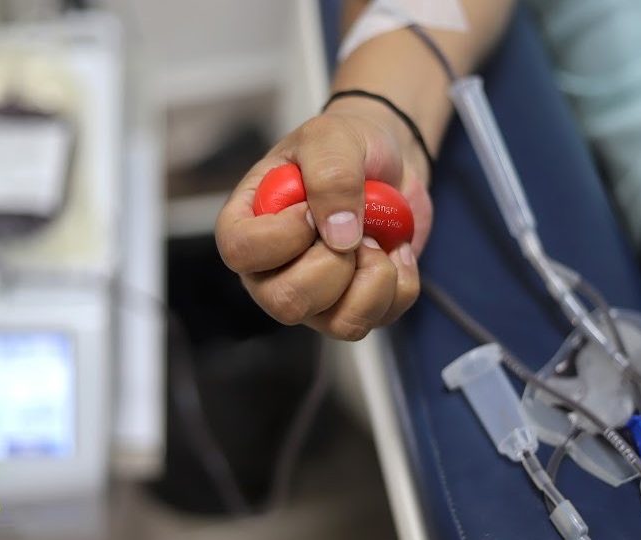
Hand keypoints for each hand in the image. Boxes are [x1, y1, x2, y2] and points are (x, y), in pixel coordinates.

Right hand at [215, 98, 432, 339]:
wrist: (390, 160)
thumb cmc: (344, 144)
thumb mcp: (331, 138)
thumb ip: (330, 177)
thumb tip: (339, 235)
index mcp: (249, 224)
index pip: (240, 253)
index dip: (282, 236)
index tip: (310, 209)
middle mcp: (272, 271)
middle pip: (287, 302)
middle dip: (334, 264)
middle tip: (352, 226)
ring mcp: (314, 297)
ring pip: (338, 324)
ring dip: (373, 278)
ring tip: (376, 240)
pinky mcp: (354, 307)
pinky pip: (379, 318)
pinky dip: (401, 282)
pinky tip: (395, 249)